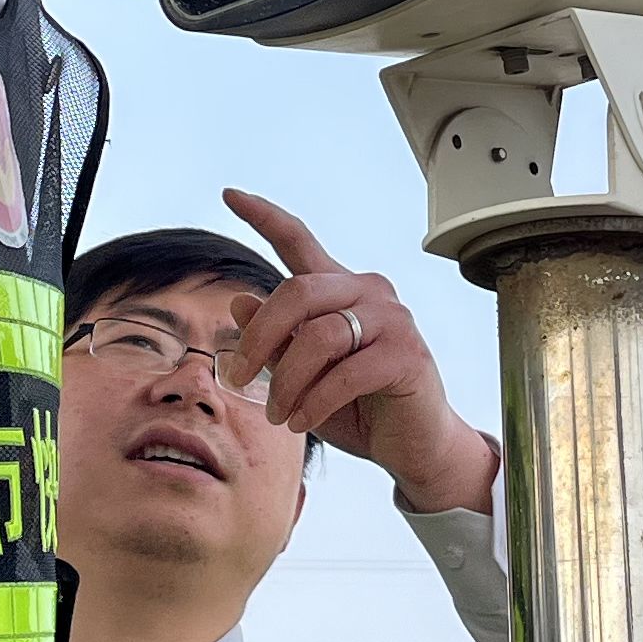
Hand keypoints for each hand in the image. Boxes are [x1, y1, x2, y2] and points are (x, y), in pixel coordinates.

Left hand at [219, 191, 501, 515]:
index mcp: (339, 290)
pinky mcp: (407, 354)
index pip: (298, 241)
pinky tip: (302, 422)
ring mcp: (392, 319)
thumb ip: (276, 342)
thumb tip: (239, 302)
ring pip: (318, 336)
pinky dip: (315, 401)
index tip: (229, 195)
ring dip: (287, 381)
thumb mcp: (302, 377)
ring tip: (278, 414)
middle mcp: (368, 292)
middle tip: (239, 376)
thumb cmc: (359, 408)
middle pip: (297, 291)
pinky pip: (346, 373)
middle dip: (259, 337)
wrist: (413, 446)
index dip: (264, 217)